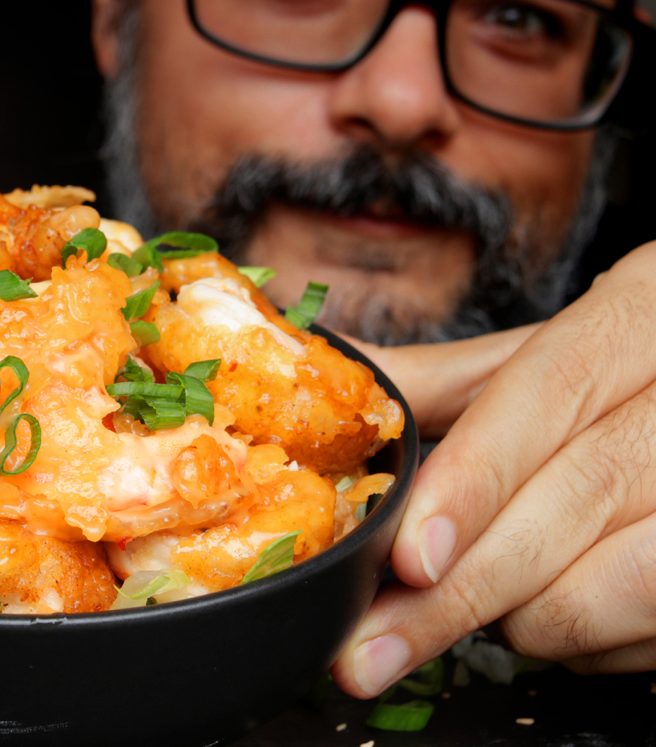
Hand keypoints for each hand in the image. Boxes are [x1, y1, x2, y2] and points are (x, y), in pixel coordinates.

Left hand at [332, 241, 655, 696]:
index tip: (407, 559)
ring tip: (476, 598)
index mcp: (634, 318)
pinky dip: (578, 642)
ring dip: (520, 616)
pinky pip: (643, 630)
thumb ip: (438, 382)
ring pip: (609, 582)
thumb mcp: (537, 365)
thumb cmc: (618, 386)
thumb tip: (337, 372)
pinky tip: (551, 609)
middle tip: (375, 644)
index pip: (546, 397)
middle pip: (576, 498)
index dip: (470, 485)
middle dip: (460, 588)